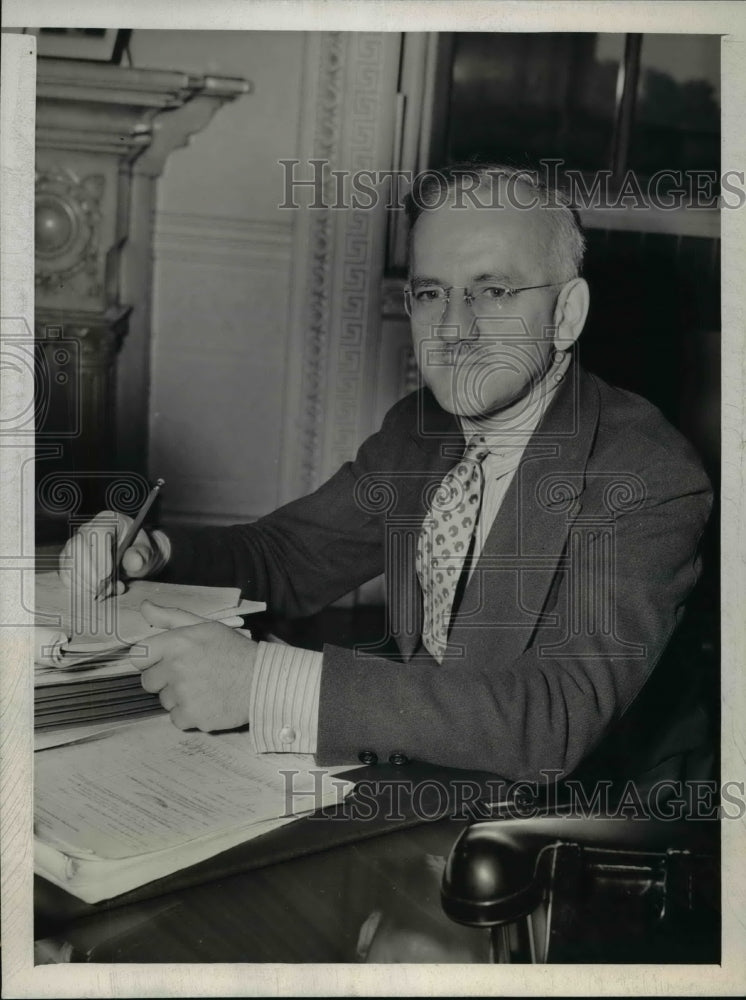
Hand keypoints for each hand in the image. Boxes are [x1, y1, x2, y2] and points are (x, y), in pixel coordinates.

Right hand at [58, 509, 168, 598]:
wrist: (133, 558)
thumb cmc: (139, 551)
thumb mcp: (146, 552)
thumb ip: (141, 556)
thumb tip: (134, 562)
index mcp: (109, 520)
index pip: (98, 532)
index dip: (100, 554)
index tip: (107, 575)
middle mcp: (88, 529)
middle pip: (77, 547)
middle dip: (90, 573)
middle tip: (105, 589)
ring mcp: (75, 543)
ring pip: (69, 560)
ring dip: (84, 582)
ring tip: (103, 592)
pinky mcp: (69, 559)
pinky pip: (65, 572)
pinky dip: (77, 586)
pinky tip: (93, 592)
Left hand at [133, 602, 256, 731]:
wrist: (261, 679)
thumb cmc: (233, 650)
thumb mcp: (204, 626)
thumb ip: (170, 617)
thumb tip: (144, 607)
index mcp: (176, 643)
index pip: (138, 655)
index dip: (150, 660)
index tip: (163, 661)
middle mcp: (175, 668)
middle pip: (148, 681)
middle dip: (164, 680)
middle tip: (190, 674)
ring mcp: (183, 694)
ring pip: (164, 701)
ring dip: (178, 697)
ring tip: (203, 688)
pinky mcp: (191, 716)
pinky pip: (176, 719)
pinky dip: (189, 714)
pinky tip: (206, 702)